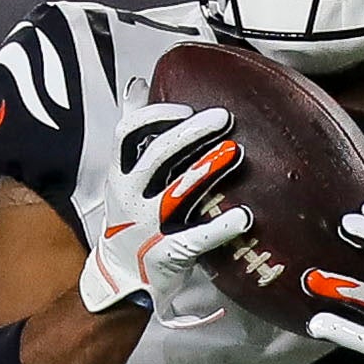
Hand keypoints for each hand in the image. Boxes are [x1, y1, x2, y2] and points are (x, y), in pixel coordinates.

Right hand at [78, 103, 250, 321]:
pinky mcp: (168, 253)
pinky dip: (222, 227)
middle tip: (222, 118)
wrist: (118, 278)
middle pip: (155, 157)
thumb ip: (132, 133)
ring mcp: (148, 226)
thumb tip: (136, 86)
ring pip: (176, 193)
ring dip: (206, 170)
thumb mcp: (122, 175)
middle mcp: (131, 198)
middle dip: (189, 134)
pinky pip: (197, 238)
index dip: (156, 116)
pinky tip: (245, 216)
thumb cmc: (127, 221)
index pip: (127, 134)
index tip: (185, 108)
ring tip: (235, 152)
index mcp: (121, 176)